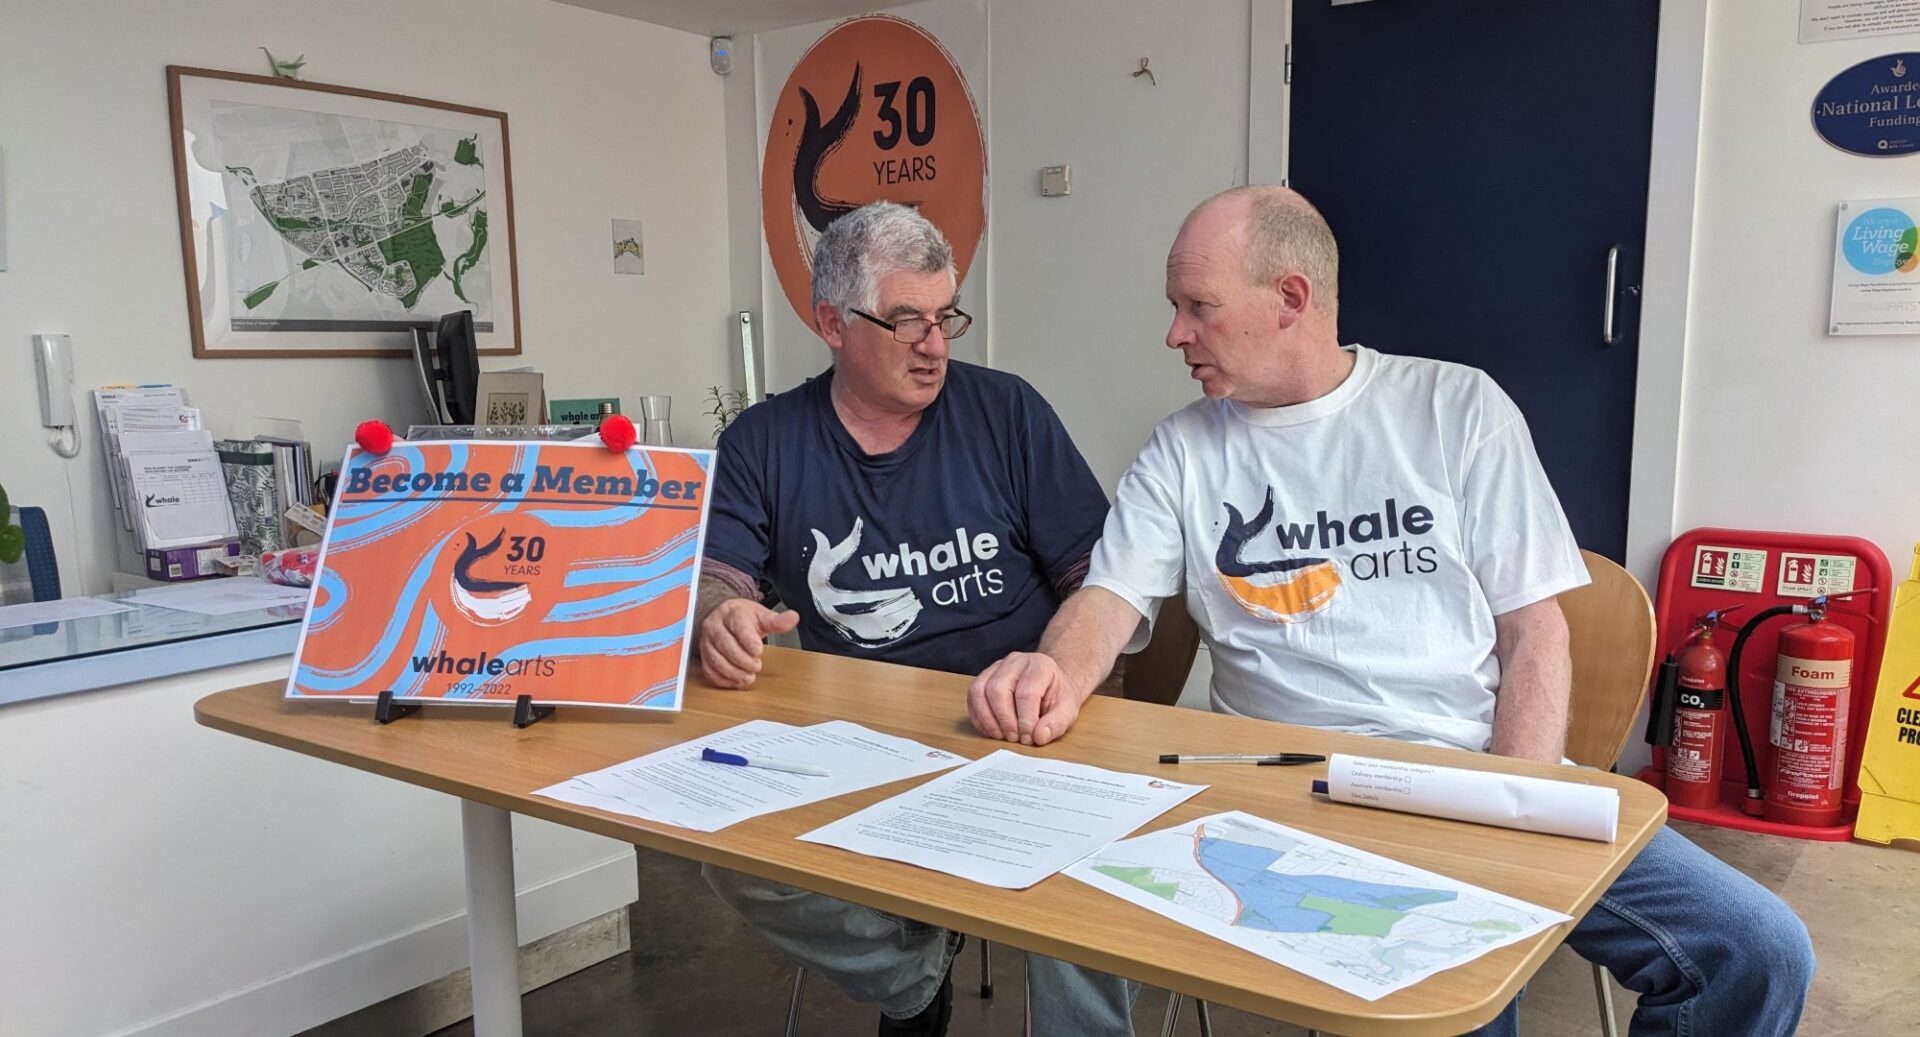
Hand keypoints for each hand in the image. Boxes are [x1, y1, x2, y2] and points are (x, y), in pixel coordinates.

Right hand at [699, 598, 799, 687]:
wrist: (724, 618)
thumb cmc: (744, 618)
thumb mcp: (762, 616)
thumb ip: (777, 621)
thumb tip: (793, 618)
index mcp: (731, 613)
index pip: (738, 625)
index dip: (748, 640)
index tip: (759, 651)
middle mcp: (715, 626)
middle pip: (725, 644)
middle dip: (742, 659)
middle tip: (756, 666)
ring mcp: (707, 642)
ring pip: (715, 659)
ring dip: (733, 672)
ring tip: (748, 677)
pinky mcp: (704, 656)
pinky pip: (709, 670)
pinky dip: (723, 679)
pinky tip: (737, 681)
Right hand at [968, 652, 1084, 745]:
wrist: (1049, 683)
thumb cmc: (1056, 695)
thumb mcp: (1067, 709)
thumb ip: (1056, 723)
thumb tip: (1039, 736)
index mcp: (1040, 665)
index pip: (1026, 692)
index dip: (1025, 720)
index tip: (1029, 738)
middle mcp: (1016, 661)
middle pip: (998, 689)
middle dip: (1004, 720)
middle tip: (1014, 738)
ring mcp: (996, 667)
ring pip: (979, 691)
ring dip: (987, 719)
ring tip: (1001, 735)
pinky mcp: (984, 677)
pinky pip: (972, 696)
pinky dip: (978, 717)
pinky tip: (991, 730)